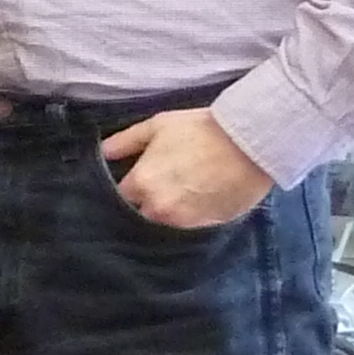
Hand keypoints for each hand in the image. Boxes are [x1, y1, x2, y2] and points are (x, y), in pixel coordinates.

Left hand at [102, 106, 273, 229]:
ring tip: (178, 198)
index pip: (119, 196)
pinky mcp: (207, 227)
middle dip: (143, 205)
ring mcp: (183, 221)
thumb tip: (102, 153)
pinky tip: (196, 204)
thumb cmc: (202, 130)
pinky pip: (189, 228)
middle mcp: (157, 208)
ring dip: (165, 214)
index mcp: (141, 183)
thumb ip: (125, 141)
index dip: (126, 189)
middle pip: (139, 214)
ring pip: (163, 223)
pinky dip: (188, 219)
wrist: (251, 143)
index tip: (133, 183)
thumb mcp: (158, 126)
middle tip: (156, 191)